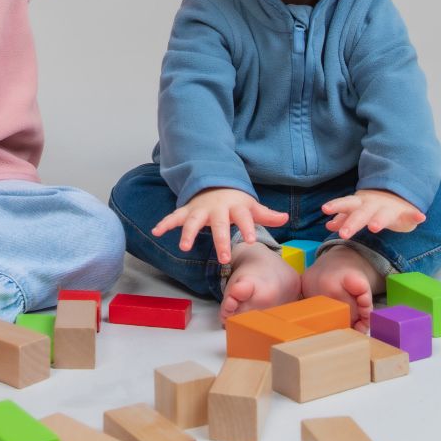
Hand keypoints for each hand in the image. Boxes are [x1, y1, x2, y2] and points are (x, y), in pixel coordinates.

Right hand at [151, 187, 287, 263]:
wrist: (214, 183)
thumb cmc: (235, 202)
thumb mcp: (251, 206)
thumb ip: (266, 214)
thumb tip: (285, 218)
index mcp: (235, 207)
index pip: (243, 217)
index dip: (247, 227)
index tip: (250, 240)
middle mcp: (217, 208)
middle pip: (219, 224)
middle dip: (220, 240)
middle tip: (224, 258)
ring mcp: (200, 209)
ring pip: (193, 220)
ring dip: (188, 233)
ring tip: (184, 247)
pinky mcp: (187, 211)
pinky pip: (174, 216)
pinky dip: (164, 223)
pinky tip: (156, 231)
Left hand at [322, 189, 425, 239]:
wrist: (398, 194)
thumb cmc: (372, 206)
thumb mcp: (357, 209)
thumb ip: (343, 218)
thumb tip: (328, 225)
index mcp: (360, 204)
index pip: (346, 204)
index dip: (335, 206)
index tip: (324, 209)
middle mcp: (373, 205)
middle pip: (361, 213)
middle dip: (352, 222)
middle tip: (343, 234)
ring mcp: (389, 208)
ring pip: (384, 214)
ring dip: (379, 220)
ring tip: (374, 227)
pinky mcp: (406, 213)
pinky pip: (411, 214)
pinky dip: (415, 216)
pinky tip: (420, 217)